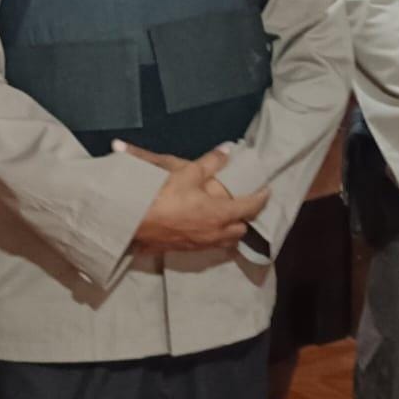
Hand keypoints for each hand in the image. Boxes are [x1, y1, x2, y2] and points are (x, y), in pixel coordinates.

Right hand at [120, 143, 268, 251]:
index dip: (261, 198)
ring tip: (228, 217)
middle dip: (246, 218)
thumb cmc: (163, 196)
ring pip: (226, 241)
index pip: (250, 207)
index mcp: (220, 213)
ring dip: (231, 230)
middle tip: (245, 204)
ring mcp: (201, 244)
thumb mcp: (187, 172)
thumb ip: (210, 162)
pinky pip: (210, 245)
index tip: (266, 190)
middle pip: (241, 230)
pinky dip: (216, 236)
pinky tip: (206, 227)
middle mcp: (215, 232)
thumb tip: (228, 149)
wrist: (132, 223)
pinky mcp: (186, 249)